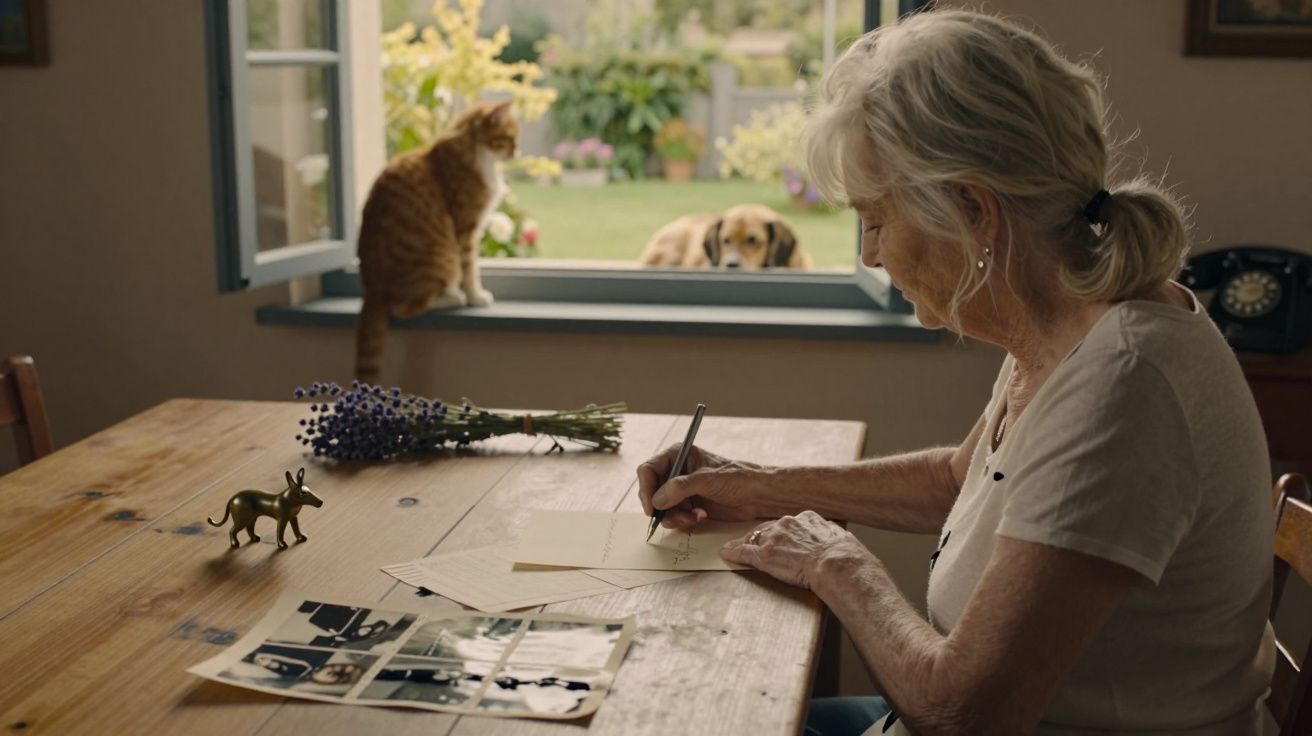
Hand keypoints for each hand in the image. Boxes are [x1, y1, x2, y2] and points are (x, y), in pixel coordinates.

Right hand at [637, 443, 765, 529]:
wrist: (758, 496)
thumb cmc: (738, 478)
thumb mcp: (707, 479)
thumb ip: (680, 487)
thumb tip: (657, 500)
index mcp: (679, 455)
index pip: (649, 469)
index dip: (646, 488)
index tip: (651, 506)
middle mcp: (677, 472)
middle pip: (652, 490)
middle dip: (659, 506)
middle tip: (666, 517)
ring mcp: (682, 490)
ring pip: (661, 507)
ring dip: (673, 516)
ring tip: (691, 517)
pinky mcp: (689, 505)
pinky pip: (674, 516)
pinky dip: (683, 520)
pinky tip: (700, 517)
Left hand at [720, 511, 868, 589]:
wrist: (836, 564)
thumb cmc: (844, 555)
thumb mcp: (839, 537)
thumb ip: (829, 533)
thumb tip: (832, 534)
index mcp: (806, 518)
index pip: (787, 523)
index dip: (780, 531)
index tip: (777, 536)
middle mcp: (787, 523)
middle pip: (767, 528)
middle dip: (759, 536)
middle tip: (751, 540)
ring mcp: (774, 538)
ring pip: (753, 538)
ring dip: (743, 543)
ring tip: (733, 547)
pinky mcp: (764, 555)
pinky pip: (744, 551)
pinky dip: (734, 552)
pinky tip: (726, 554)